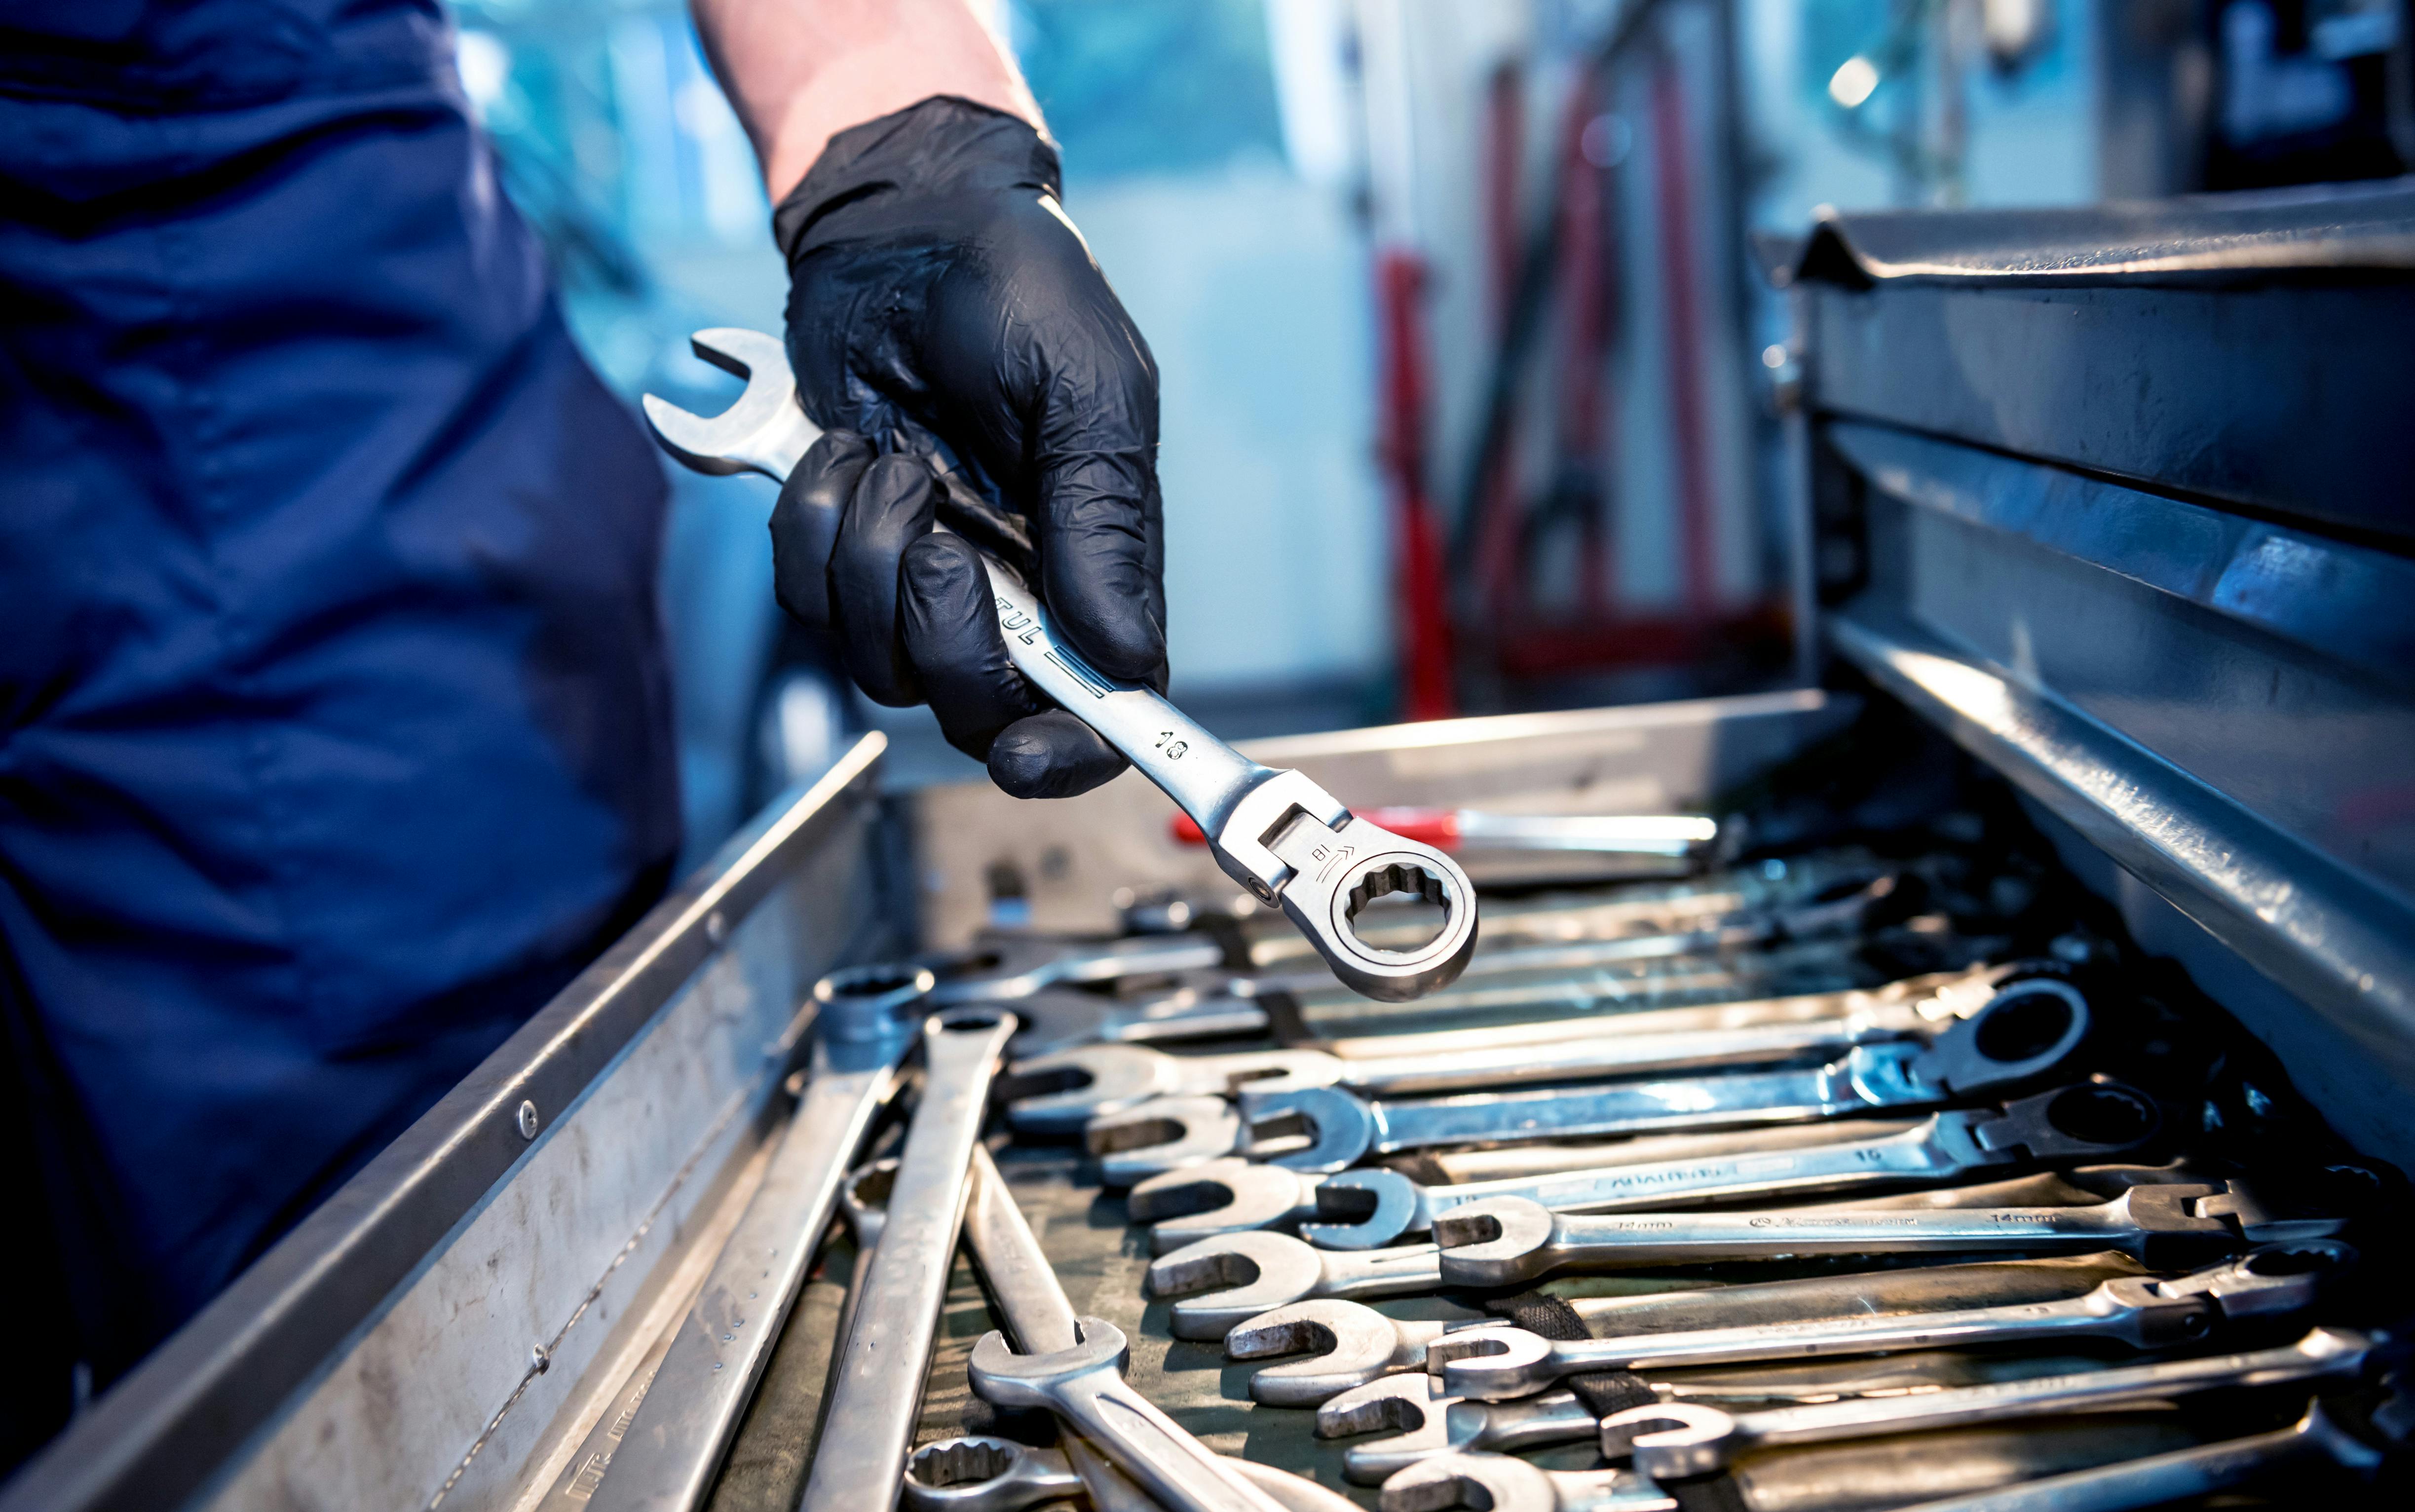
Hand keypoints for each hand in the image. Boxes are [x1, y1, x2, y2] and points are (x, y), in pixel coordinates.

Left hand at [769, 97, 1164, 798]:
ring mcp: (921, 577)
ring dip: (862, 556)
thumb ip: (1106, 523)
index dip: (1070, 757)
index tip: (1025, 758)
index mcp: (1093, 566)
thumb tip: (1127, 657)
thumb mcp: (1086, 387)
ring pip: (875, 660)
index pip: (1103, 707)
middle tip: (933, 527)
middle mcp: (1013, 592)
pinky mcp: (841, 548)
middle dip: (936, 629)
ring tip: (882, 457)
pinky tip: (836, 451)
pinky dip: (806, 523)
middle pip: (973, 705)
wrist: (903, 223)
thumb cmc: (1017, 288)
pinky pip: (805, 601)